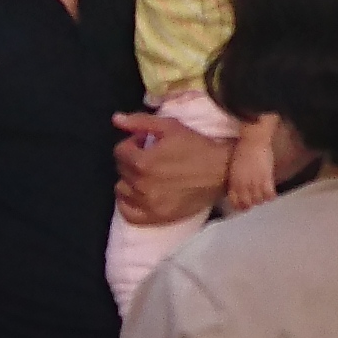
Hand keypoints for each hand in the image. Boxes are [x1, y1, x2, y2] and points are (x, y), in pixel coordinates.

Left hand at [112, 109, 234, 226]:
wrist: (221, 172)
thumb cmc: (196, 146)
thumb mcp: (170, 127)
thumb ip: (140, 122)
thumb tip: (116, 119)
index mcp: (142, 162)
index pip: (120, 152)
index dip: (132, 143)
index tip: (145, 142)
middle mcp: (141, 185)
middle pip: (121, 171)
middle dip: (132, 160)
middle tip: (150, 157)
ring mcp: (148, 204)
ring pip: (122, 191)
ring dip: (130, 181)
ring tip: (147, 175)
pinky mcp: (156, 217)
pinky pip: (129, 214)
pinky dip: (129, 204)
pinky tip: (139, 195)